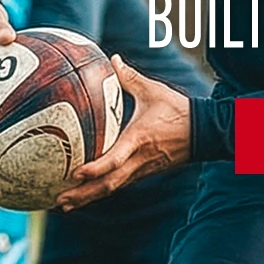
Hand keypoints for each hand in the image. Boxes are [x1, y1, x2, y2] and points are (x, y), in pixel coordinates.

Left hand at [54, 55, 190, 211]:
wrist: (204, 132)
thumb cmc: (178, 110)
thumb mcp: (154, 91)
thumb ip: (130, 77)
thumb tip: (111, 58)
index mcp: (139, 140)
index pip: (115, 159)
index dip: (95, 169)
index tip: (76, 173)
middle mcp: (139, 160)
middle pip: (108, 184)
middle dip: (83, 194)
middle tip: (59, 200)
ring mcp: (142, 170)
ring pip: (112, 188)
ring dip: (88, 198)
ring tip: (64, 205)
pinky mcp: (144, 173)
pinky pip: (119, 185)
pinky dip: (100, 192)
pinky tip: (85, 194)